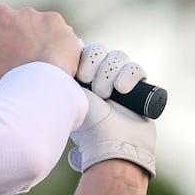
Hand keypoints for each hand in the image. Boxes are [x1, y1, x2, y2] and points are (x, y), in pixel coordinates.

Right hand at [0, 1, 81, 87]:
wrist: (38, 84)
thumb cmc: (5, 78)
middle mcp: (6, 13)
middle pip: (9, 16)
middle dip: (14, 30)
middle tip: (19, 53)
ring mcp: (31, 14)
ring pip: (33, 22)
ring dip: (36, 35)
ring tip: (39, 60)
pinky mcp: (53, 19)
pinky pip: (54, 26)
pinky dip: (54, 38)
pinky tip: (54, 55)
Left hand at [68, 45, 155, 175]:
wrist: (112, 144)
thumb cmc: (87, 126)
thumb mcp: (70, 98)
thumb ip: (62, 82)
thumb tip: (54, 65)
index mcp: (82, 77)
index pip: (85, 50)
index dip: (84, 58)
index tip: (79, 76)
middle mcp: (101, 76)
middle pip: (101, 51)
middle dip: (95, 65)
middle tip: (92, 87)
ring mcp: (120, 81)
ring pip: (118, 57)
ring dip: (110, 73)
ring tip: (106, 95)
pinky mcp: (140, 88)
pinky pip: (136, 69)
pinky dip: (128, 76)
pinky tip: (121, 90)